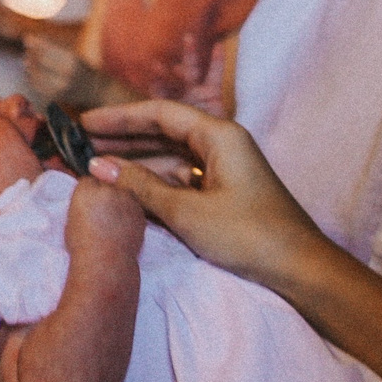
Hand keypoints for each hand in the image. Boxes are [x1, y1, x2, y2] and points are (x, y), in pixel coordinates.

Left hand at [24, 35, 86, 105]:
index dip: (35, 43)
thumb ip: (55, 48)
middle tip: (27, 50)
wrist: (95, 90)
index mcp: (72, 60)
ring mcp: (60, 86)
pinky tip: (31, 73)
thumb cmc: (82, 68)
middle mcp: (66, 73)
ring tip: (28, 61)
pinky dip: (31, 78)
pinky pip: (37, 86)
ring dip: (29, 66)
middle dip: (31, 54)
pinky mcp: (55, 96)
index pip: (47, 49)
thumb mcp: (73, 55)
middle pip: (40, 61)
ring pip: (36, 74)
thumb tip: (32, 39)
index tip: (27, 38)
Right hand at [64, 176, 143, 260]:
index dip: (88, 193)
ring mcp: (126, 198)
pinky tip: (122, 227)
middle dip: (105, 194)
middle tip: (100, 214)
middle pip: (107, 184)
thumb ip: (82, 202)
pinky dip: (130, 212)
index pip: (88, 181)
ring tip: (112, 222)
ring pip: (123, 192)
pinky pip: (133, 205)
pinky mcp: (139, 210)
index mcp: (86, 189)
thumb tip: (89, 200)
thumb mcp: (70, 219)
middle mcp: (108, 189)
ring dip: (119, 201)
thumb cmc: (81, 245)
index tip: (88, 205)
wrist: (105, 262)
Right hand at [79, 99, 324, 286]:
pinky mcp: (224, 193)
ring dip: (136, 162)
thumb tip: (97, 167)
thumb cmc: (249, 235)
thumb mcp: (187, 212)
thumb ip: (140, 187)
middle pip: (164, 131)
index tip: (85, 124)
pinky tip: (128, 191)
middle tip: (82, 144)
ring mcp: (224, 169)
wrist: (299, 268)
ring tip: (96, 168)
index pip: (161, 113)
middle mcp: (222, 144)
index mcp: (219, 135)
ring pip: (171, 157)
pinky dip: (154, 183)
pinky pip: (182, 178)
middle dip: (123, 138)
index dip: (119, 117)